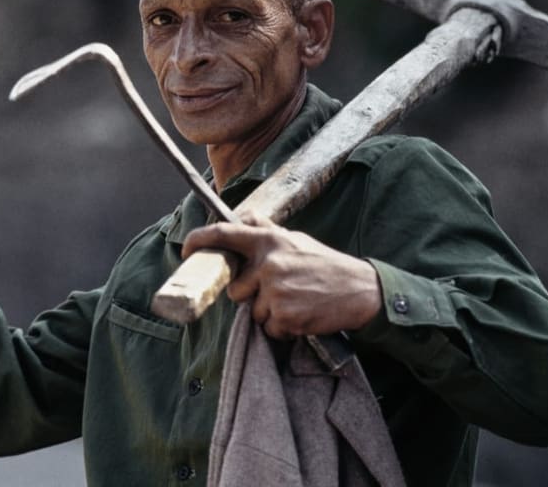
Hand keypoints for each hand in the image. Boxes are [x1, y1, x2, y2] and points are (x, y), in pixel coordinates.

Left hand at [181, 215, 381, 338]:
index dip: (199, 240)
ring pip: (254, 312)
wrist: (362, 290)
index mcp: (269, 241)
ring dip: (271, 313)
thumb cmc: (326, 264)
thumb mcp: (295, 239)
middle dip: (253, 295)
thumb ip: (266, 231)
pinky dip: (283, 328)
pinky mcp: (284, 316)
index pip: (224, 234)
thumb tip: (241, 217)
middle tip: (282, 291)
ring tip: (297, 301)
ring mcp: (275, 291)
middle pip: (237, 290)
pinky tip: (303, 315)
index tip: (185, 250)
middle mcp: (269, 263)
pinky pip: (270, 329)